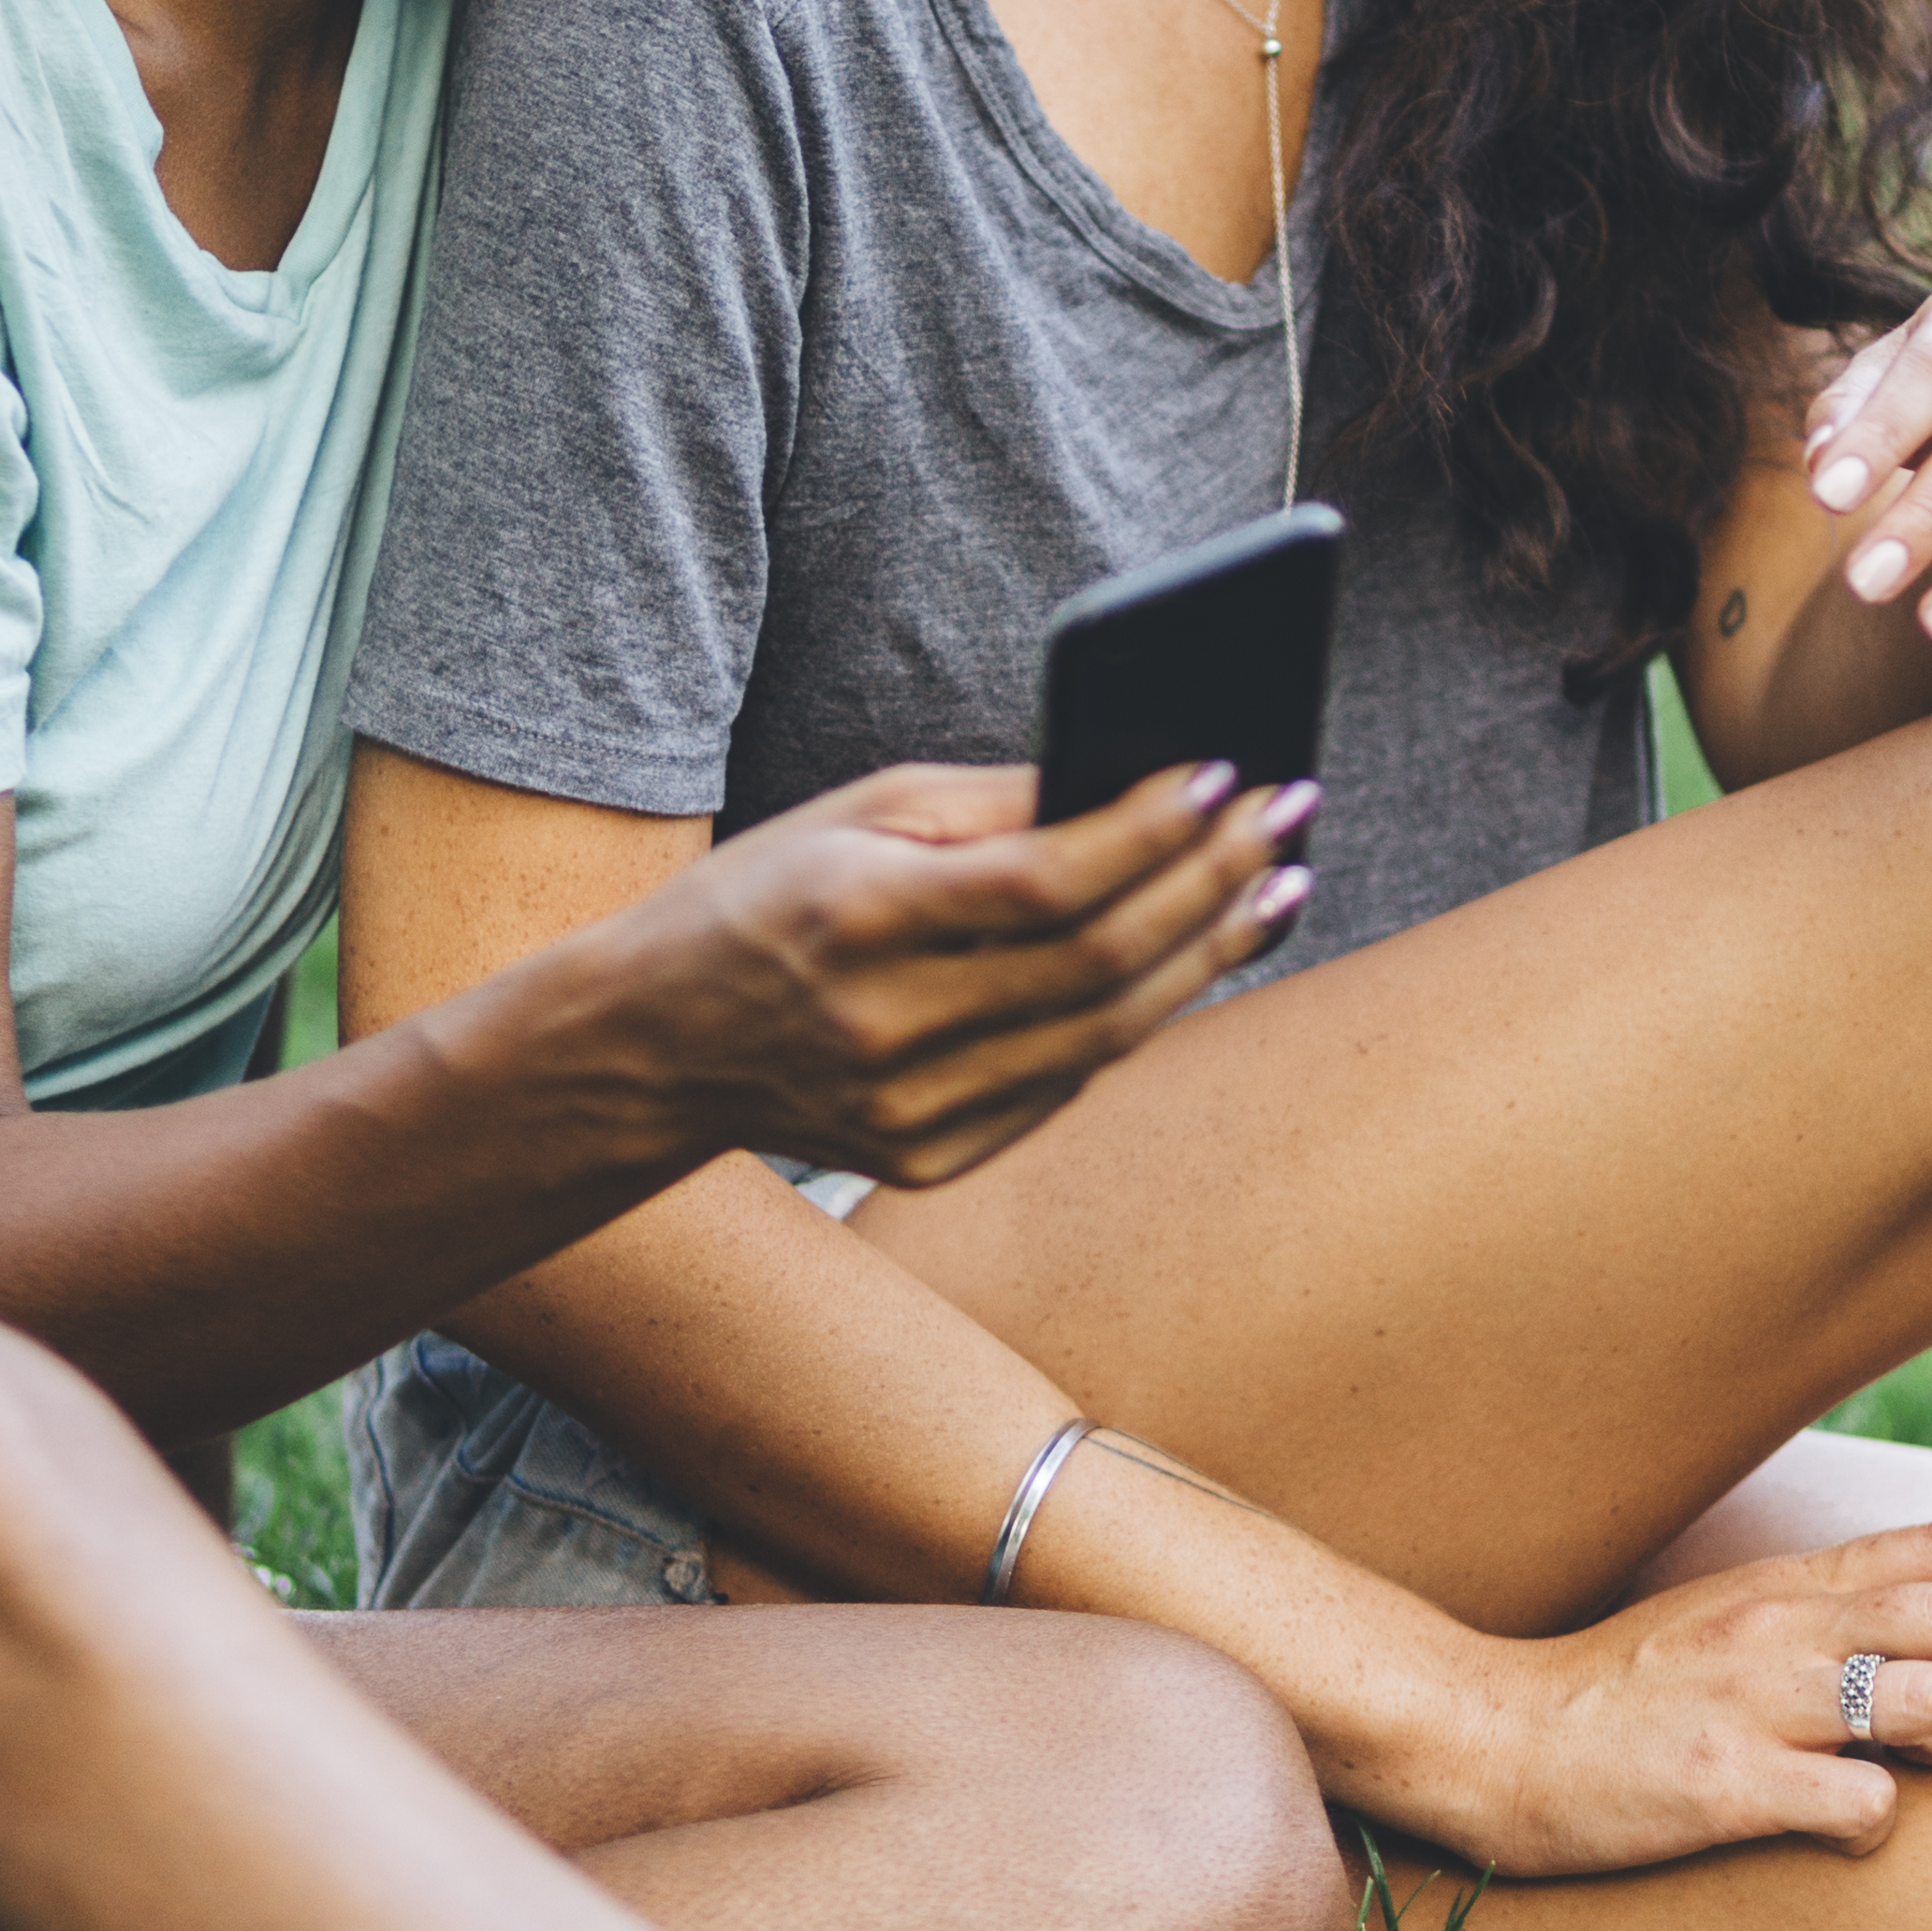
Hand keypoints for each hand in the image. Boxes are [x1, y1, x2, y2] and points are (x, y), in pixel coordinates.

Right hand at [589, 759, 1310, 1195]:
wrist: (645, 1049)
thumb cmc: (762, 900)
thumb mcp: (850, 815)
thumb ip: (990, 804)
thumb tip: (1135, 779)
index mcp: (856, 917)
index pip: (1042, 880)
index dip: (1150, 828)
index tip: (1230, 771)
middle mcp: (884, 1027)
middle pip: (1095, 962)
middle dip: (1209, 883)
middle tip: (1287, 822)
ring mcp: (908, 1110)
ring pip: (1103, 1036)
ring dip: (1207, 956)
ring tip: (1276, 889)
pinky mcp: (927, 1159)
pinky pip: (1066, 1084)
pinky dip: (1138, 1015)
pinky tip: (1192, 957)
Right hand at [1378, 1518, 1931, 1882]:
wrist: (1492, 1739)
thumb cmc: (1627, 1697)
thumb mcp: (1733, 1624)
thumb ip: (1829, 1615)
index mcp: (1789, 1584)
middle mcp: (1781, 1626)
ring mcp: (1753, 1705)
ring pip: (1928, 1700)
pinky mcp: (1722, 1786)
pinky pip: (1856, 1805)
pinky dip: (1885, 1824)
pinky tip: (1855, 1831)